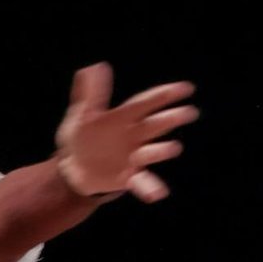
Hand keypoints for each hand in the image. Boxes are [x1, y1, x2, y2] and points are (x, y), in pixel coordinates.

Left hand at [54, 63, 198, 203]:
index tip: (186, 88)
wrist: (73, 169)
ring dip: (162, 150)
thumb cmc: (80, 139)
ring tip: (174, 148)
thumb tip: (93, 67)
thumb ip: (89, 94)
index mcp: (124, 118)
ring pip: (152, 152)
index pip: (146, 103)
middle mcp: (134, 136)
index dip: (164, 95)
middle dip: (171, 119)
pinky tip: (157, 194)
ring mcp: (134, 157)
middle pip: (155, 125)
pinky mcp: (129, 177)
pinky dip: (150, 187)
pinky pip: (142, 182)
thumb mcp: (80, 116)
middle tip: (190, 112)